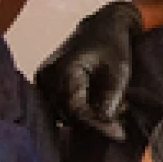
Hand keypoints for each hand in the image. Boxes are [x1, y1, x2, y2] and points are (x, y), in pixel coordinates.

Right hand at [37, 0, 144, 138]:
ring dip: (87, 117)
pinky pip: (60, 106)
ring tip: (111, 109)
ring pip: (64, 113)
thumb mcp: (120, 72)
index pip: (77, 110)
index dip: (99, 125)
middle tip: (120, 119)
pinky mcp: (44, 84)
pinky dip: (78, 111)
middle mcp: (47, 77)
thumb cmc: (113, 46)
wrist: (102, 26)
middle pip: (69, 115)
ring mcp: (42, 81)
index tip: (120, 134)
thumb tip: (110, 130)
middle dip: (95, 121)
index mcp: (64, 70)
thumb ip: (111, 101)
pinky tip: (96, 105)